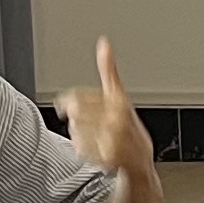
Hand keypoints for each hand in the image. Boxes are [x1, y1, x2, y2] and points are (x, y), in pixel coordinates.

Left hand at [57, 37, 151, 175]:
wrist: (140, 159)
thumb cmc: (129, 125)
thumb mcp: (119, 94)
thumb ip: (108, 70)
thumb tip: (104, 42)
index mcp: (119, 100)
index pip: (78, 96)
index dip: (67, 100)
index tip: (63, 104)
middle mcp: (117, 119)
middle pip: (76, 113)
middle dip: (76, 117)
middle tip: (84, 122)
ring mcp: (112, 139)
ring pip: (75, 130)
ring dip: (78, 132)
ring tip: (93, 135)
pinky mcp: (107, 156)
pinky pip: (79, 147)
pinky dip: (81, 147)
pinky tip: (91, 146)